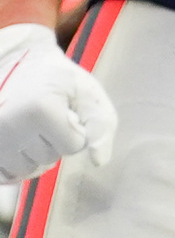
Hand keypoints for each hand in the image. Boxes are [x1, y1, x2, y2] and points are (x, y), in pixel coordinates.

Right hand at [0, 23, 116, 181]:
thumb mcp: (88, 93)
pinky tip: (19, 143)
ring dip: (34, 153)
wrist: (19, 64)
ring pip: (26, 168)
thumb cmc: (58, 79)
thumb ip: (101, 126)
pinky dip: (15, 163)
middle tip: (48, 117)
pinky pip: (4, 173)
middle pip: (48, 159)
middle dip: (54, 142)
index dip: (76, 131)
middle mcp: (9, 124)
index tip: (68, 111)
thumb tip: (99, 161)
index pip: (73, 146)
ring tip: (32, 126)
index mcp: (40, 109)